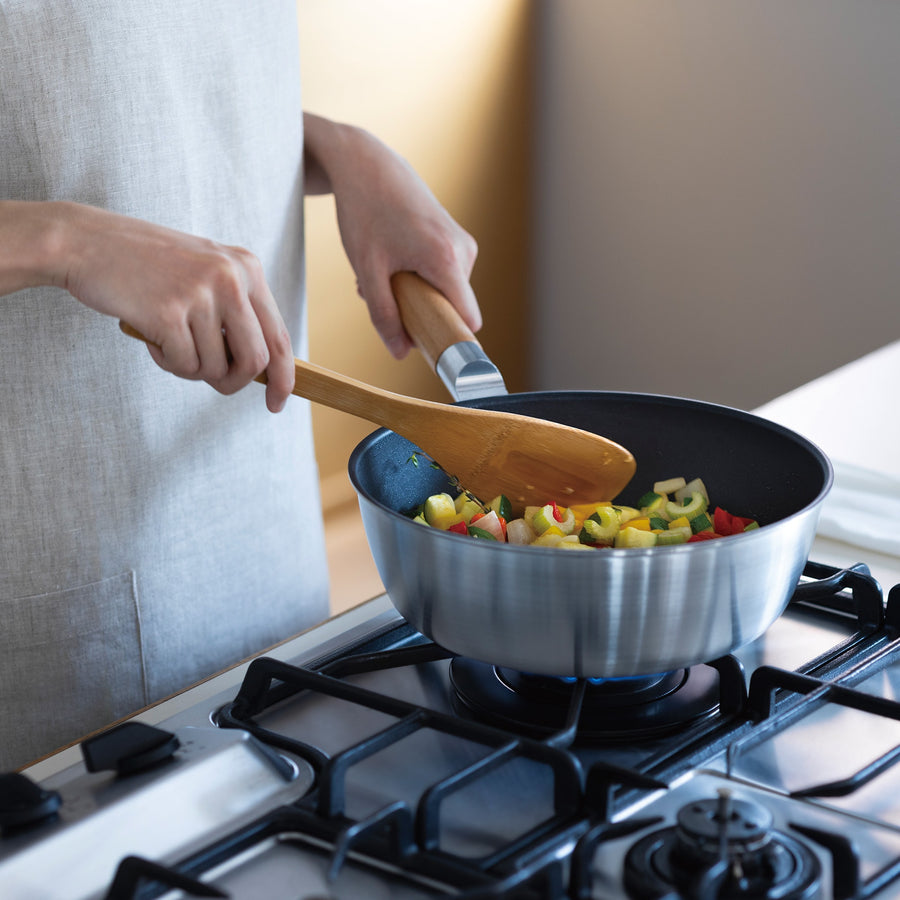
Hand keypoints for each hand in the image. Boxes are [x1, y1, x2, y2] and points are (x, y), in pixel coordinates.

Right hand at [58, 203, 294, 411]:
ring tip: (168, 341)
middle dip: (234, 383)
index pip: (280, 337)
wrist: (85, 242)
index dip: (284, 378)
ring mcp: (201, 293)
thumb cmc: (146, 265)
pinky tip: (151, 337)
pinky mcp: (169, 312)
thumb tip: (261, 368)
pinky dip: (167, 363)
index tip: (276, 403)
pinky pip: (184, 365)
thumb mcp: (205, 272)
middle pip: (256, 362)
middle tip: (212, 382)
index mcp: (248, 268)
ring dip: (191, 368)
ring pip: (215, 368)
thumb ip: (236, 310)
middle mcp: (232, 278)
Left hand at [304, 115, 480, 357]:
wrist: (366, 164)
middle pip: (454, 307)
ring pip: (448, 292)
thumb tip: (400, 353)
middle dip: (422, 312)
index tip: (430, 350)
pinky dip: (420, 278)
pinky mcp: (457, 239)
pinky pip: (445, 276)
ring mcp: (463, 243)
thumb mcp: (367, 270)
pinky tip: (394, 259)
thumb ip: (383, 315)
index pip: (468, 319)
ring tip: (385, 271)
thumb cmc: (364, 212)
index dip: (452, 339)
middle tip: (387, 294)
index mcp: (447, 259)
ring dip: (417, 294)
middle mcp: (464, 251)